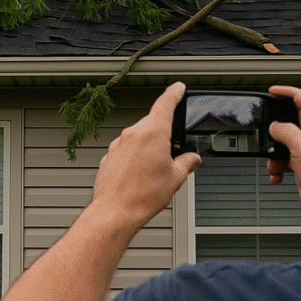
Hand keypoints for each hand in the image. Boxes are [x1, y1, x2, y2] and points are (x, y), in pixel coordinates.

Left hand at [91, 83, 201, 228]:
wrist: (115, 212)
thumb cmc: (143, 196)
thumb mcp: (175, 178)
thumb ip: (186, 163)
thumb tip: (192, 159)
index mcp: (153, 133)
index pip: (165, 104)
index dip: (174, 94)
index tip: (178, 88)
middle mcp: (132, 134)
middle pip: (152, 123)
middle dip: (163, 132)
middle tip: (172, 150)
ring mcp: (118, 144)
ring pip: (138, 137)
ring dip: (147, 146)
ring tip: (154, 170)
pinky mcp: (108, 156)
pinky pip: (125, 150)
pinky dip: (134, 157)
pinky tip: (139, 175)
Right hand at [267, 85, 300, 215]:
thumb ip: (285, 133)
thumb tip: (274, 126)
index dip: (287, 93)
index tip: (272, 91)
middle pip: (289, 121)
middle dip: (274, 130)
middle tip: (266, 136)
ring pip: (284, 143)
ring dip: (274, 153)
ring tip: (274, 164)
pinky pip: (285, 159)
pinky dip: (278, 166)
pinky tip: (278, 175)